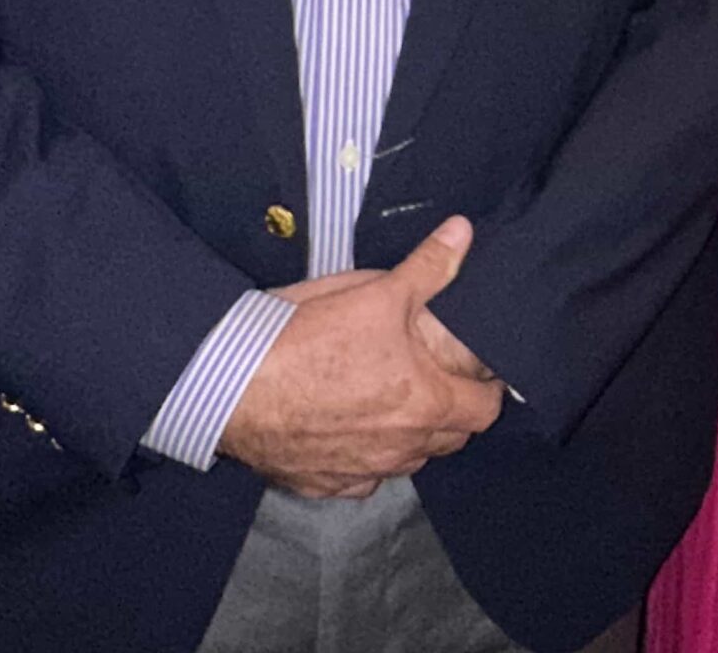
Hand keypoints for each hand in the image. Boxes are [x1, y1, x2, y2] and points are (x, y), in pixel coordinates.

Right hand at [216, 216, 504, 498]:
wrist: (229, 383)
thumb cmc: (306, 339)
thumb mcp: (377, 292)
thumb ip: (429, 266)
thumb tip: (462, 233)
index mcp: (425, 405)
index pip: (484, 411)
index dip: (487, 391)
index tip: (480, 375)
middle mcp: (398, 449)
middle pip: (449, 440)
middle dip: (451, 413)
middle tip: (437, 382)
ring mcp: (358, 471)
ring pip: (405, 460)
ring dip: (408, 436)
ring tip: (393, 402)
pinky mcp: (320, 483)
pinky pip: (358, 478)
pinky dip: (362, 457)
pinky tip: (349, 429)